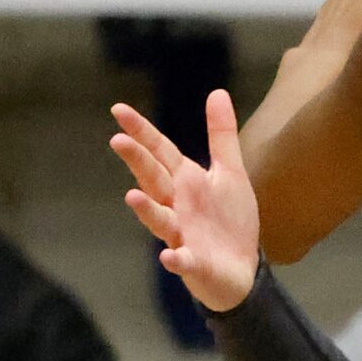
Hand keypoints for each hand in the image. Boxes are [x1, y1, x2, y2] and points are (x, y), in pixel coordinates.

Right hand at [111, 88, 259, 311]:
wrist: (242, 269)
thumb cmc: (230, 219)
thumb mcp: (230, 172)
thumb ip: (221, 135)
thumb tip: (217, 92)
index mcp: (185, 182)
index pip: (159, 152)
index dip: (142, 132)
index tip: (119, 109)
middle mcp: (177, 206)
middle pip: (154, 180)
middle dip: (138, 162)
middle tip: (118, 140)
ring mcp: (182, 236)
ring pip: (160, 221)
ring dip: (147, 210)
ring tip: (131, 196)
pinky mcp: (194, 264)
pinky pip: (182, 262)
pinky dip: (175, 260)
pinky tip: (168, 256)